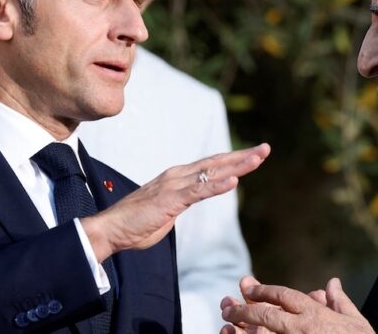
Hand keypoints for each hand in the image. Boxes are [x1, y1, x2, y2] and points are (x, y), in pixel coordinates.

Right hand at [82, 143, 269, 259]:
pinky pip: (198, 191)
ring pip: (212, 172)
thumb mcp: (166, 210)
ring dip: (237, 165)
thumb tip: (189, 200)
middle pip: (217, 162)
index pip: (211, 165)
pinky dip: (217, 184)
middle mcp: (177, 175)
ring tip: (258, 158)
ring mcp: (174, 185)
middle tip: (266, 148)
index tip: (254, 155)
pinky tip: (234, 180)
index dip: (234, 159)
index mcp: (177, 178)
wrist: (110, 229)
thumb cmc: (136, 224)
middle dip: (243, 156)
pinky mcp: (170, 199)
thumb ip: (180, 202)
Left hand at [221, 276, 373, 333]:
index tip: (247, 287)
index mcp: (316, 315)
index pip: (285, 296)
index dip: (264, 290)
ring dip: (241, 329)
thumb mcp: (356, 322)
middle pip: (267, 314)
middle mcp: (303, 328)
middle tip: (226, 306)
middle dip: (244, 309)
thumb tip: (332, 282)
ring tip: (225, 324)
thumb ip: (340, 302)